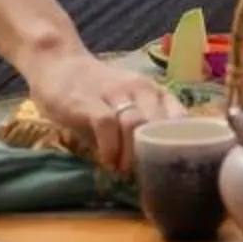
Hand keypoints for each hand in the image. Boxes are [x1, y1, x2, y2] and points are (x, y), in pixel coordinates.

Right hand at [22, 45, 177, 174]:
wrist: (60, 64)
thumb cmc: (97, 92)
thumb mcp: (126, 107)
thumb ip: (141, 131)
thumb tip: (155, 168)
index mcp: (154, 92)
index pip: (182, 119)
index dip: (183, 146)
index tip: (177, 169)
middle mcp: (140, 88)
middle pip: (160, 126)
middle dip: (156, 156)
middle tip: (146, 177)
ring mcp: (115, 93)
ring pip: (136, 125)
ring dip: (132, 155)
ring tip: (125, 173)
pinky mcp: (89, 100)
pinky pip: (107, 125)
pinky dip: (110, 148)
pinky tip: (107, 162)